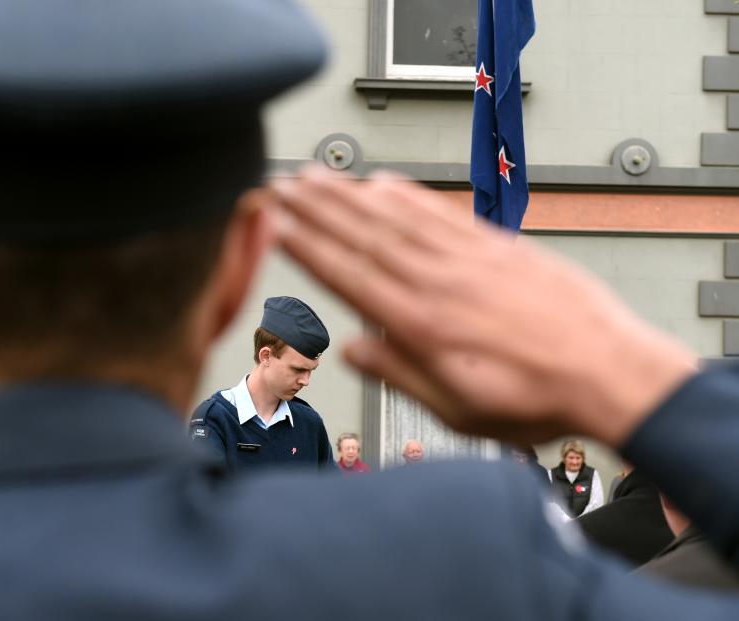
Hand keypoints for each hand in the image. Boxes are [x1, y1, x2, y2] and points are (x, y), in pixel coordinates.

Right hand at [268, 166, 696, 446]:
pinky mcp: (497, 248)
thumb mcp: (458, 410)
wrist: (609, 372)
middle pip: (364, 236)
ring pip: (397, 218)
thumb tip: (353, 350)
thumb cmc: (537, 398)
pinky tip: (385, 183)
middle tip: (281, 185)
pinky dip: (411, 194)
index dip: (307, 247)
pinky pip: (443, 213)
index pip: (349, 276)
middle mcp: (440, 283)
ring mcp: (469, 260)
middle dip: (316, 209)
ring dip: (351, 194)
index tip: (276, 224)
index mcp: (423, 326)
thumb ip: (400, 374)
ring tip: (318, 176)